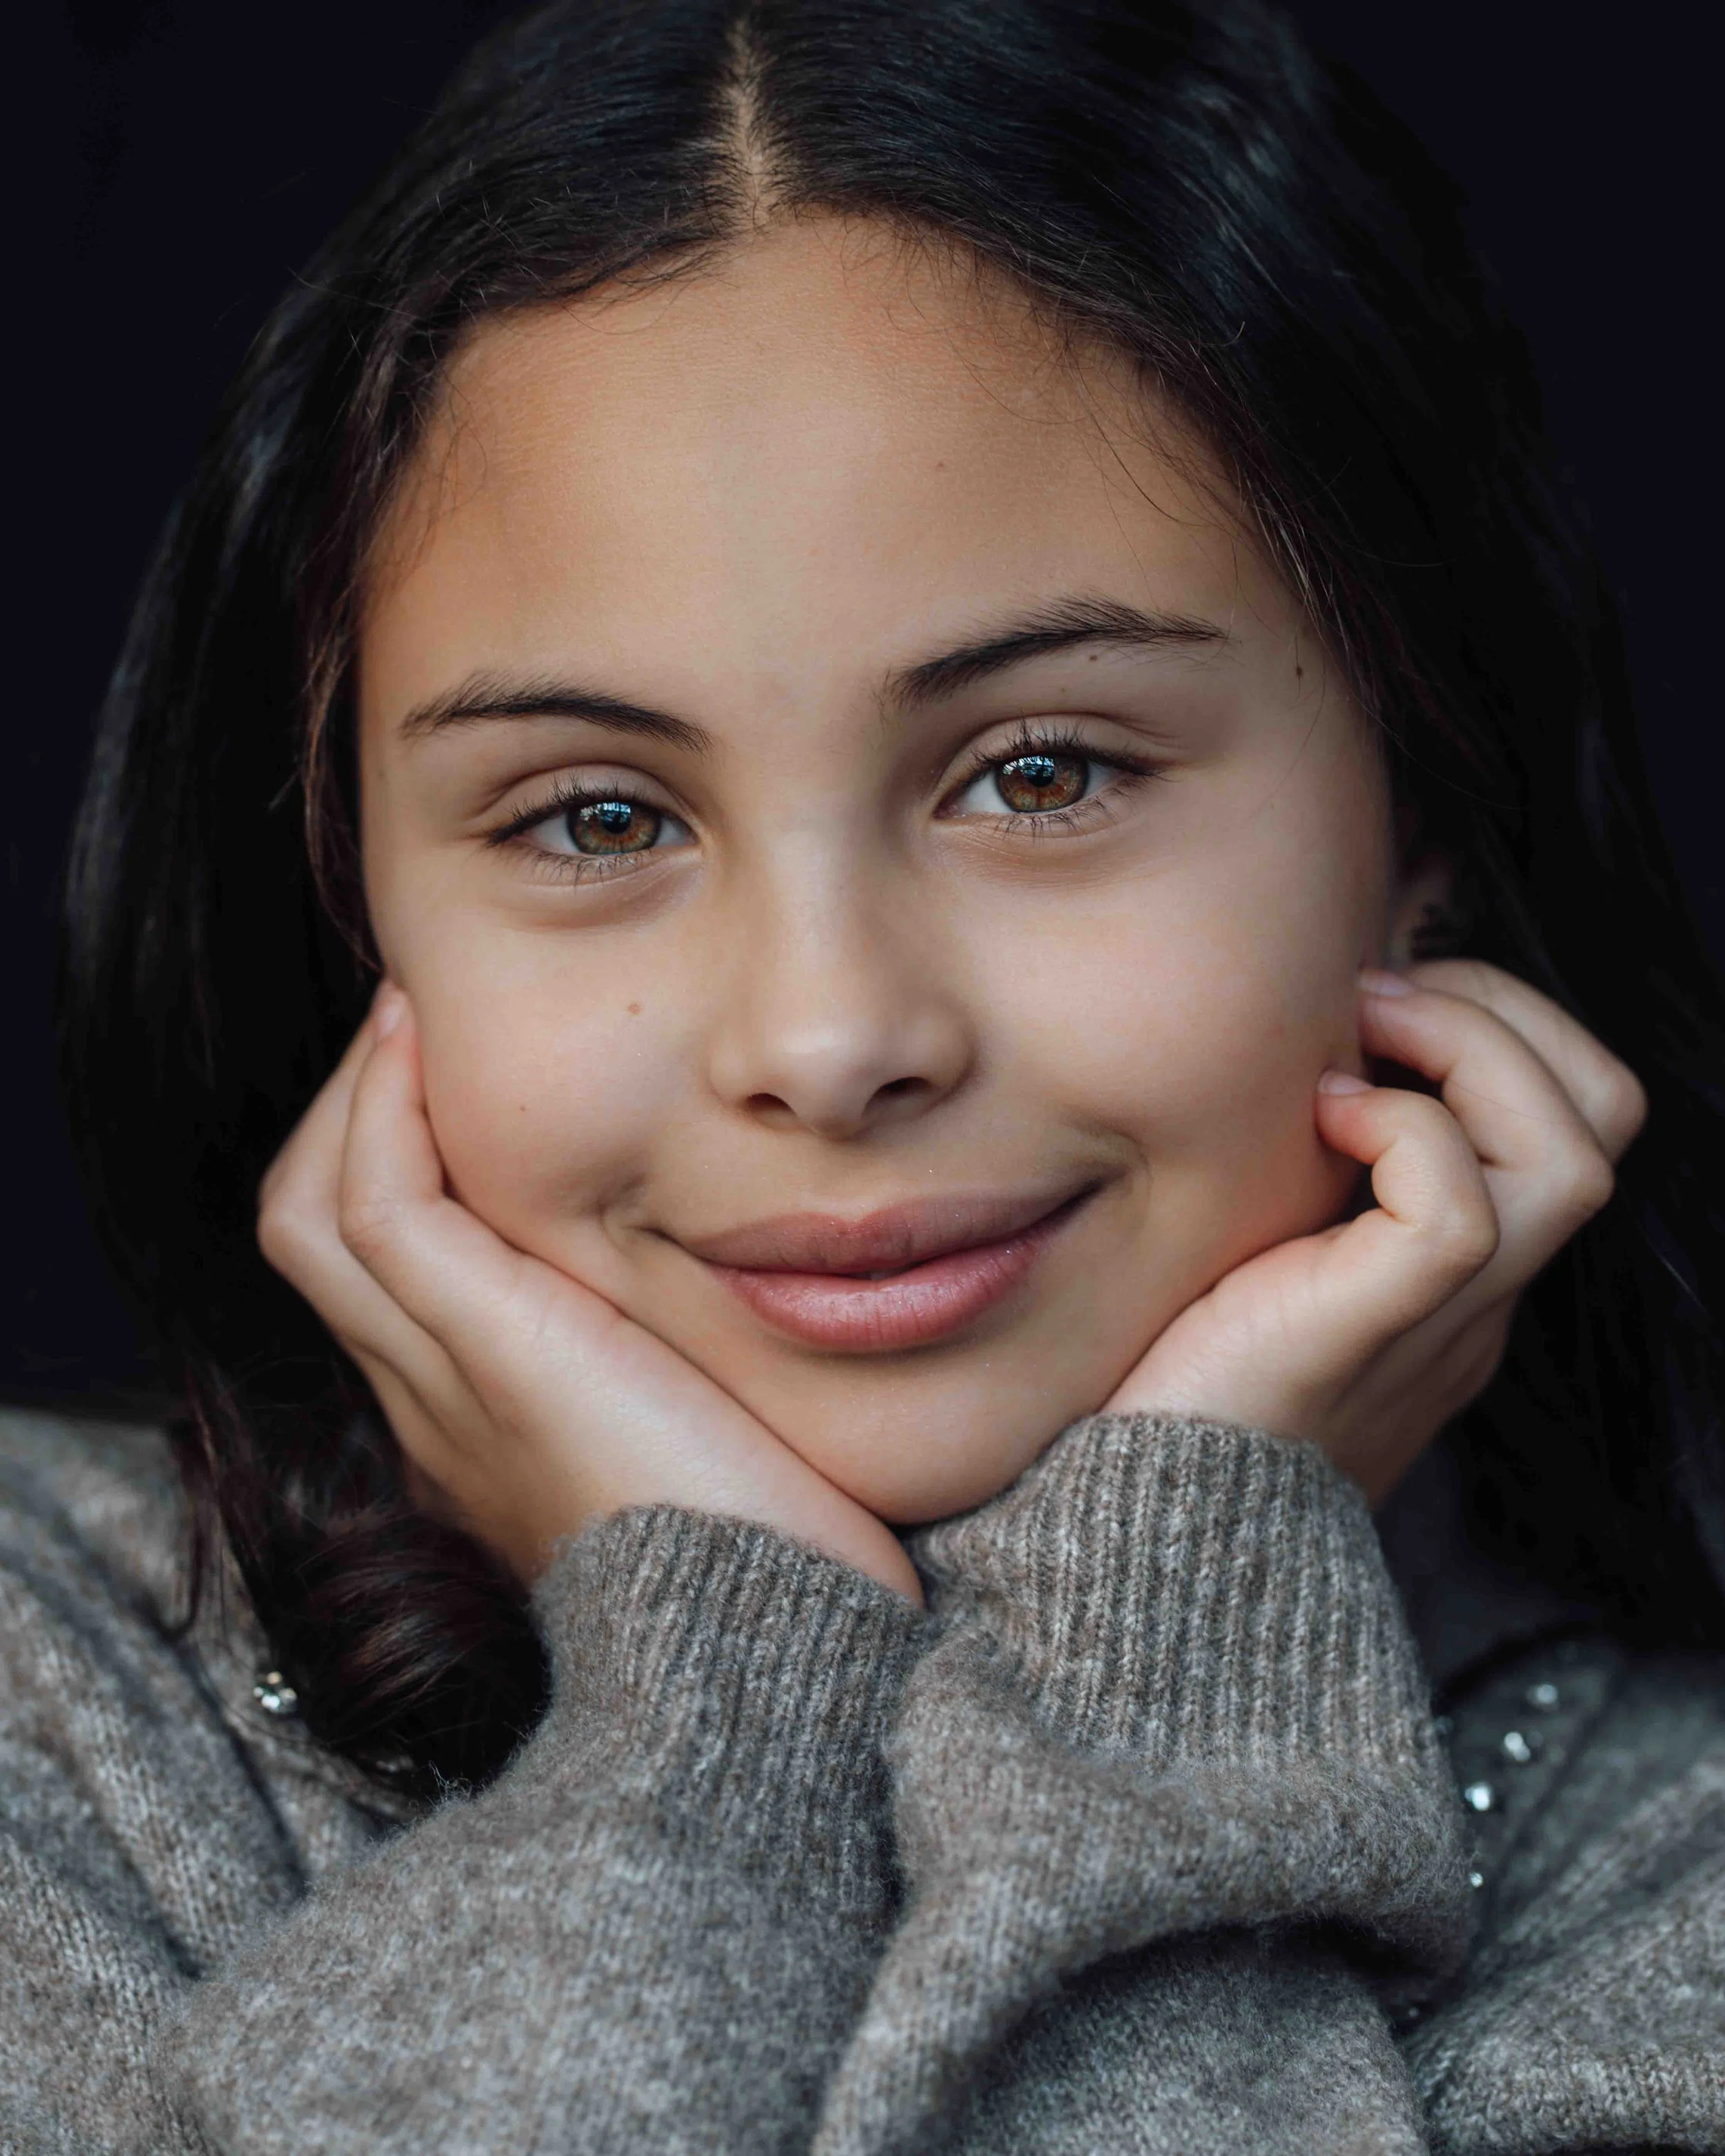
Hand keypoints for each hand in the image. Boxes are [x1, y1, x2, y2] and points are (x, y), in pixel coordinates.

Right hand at [258, 985, 920, 1597]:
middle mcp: (438, 1413)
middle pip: (315, 1233)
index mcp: (482, 1437)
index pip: (380, 1277)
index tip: (451, 1084)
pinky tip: (430, 1042)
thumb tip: (729, 1297)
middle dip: (353, 1113)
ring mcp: (452, 1390)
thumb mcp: (714, 1451)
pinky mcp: (502, 1361)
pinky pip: (385, 1209)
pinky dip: (389, 1113)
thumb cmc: (785, 1572)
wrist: (780, 1678)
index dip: (390, 1166)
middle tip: (416, 1028)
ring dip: (360, 1094)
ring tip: (415, 1015)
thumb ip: (680, 1378)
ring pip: (319, 1209)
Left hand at [1105, 961, 1647, 1504]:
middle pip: (1604, 1115)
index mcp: (1457, 1271)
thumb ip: (1295, 1174)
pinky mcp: (1375, 1332)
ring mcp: (1442, 1317)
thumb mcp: (1249, 1251)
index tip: (1373, 1003)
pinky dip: (1401, 1129)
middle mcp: (1477, 1291)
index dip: (1502, 1021)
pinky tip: (1317, 1121)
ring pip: (1571, 1154)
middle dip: (1505, 1010)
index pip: (1574, 1114)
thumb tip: (1293, 1048)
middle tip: (1373, 1003)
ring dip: (1466, 1049)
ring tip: (1353, 1044)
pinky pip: (1458, 1212)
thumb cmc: (1165, 1381)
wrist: (1135, 1533)